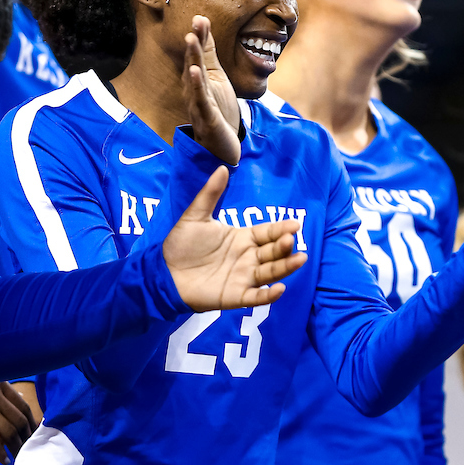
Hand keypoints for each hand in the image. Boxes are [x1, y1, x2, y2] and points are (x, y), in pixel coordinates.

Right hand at [0, 375, 37, 464]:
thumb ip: (2, 389)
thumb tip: (22, 398)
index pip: (23, 406)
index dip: (31, 422)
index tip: (33, 433)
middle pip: (18, 421)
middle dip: (25, 438)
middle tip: (27, 448)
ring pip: (8, 432)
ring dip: (15, 447)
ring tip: (17, 455)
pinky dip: (0, 453)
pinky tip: (3, 459)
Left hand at [162, 166, 307, 310]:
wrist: (164, 271)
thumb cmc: (182, 244)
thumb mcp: (196, 216)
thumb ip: (210, 193)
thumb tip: (222, 167)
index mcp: (242, 238)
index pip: (267, 233)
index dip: (281, 229)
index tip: (294, 224)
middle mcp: (248, 258)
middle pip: (273, 252)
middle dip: (284, 246)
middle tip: (290, 239)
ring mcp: (244, 278)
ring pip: (270, 272)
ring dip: (285, 267)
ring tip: (299, 259)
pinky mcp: (236, 296)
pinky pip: (256, 297)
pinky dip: (268, 295)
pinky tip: (279, 289)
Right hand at [182, 15, 240, 164]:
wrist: (222, 145)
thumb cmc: (218, 110)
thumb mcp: (216, 77)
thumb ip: (209, 55)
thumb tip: (204, 27)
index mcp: (198, 80)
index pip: (198, 55)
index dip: (199, 37)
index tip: (200, 17)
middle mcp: (194, 90)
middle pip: (193, 62)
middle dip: (194, 43)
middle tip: (195, 23)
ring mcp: (198, 103)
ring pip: (194, 78)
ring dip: (192, 58)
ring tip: (191, 39)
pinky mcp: (206, 117)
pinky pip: (200, 99)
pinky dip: (197, 84)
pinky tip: (195, 71)